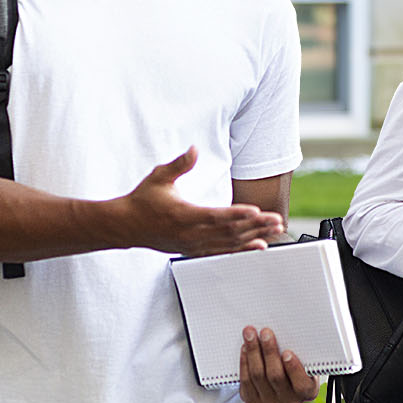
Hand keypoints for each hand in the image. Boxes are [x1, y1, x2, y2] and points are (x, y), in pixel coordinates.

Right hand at [116, 148, 285, 254]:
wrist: (126, 226)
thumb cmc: (142, 200)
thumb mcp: (159, 177)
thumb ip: (179, 165)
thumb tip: (193, 150)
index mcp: (183, 214)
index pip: (215, 216)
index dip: (237, 214)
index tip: (256, 211)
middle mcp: (190, 234)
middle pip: (229, 232)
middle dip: (256, 226)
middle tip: (276, 221)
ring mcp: (193, 245)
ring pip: (229, 243)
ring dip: (254, 237)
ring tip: (274, 231)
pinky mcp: (194, 250)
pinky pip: (223, 252)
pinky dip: (242, 249)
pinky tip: (258, 246)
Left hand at [238, 326, 319, 402]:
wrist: (280, 383)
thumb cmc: (294, 365)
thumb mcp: (303, 361)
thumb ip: (299, 353)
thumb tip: (285, 333)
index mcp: (308, 391)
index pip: (302, 384)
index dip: (294, 368)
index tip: (287, 352)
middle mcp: (290, 401)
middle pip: (275, 376)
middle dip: (269, 351)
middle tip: (265, 332)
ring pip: (258, 376)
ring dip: (253, 352)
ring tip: (250, 333)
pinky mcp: (254, 402)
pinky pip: (246, 381)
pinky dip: (244, 362)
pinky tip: (244, 348)